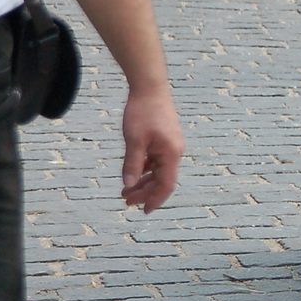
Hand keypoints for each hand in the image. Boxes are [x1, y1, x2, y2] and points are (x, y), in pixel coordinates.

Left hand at [120, 84, 183, 212]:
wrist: (150, 88)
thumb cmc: (143, 113)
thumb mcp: (134, 140)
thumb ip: (132, 164)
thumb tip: (129, 184)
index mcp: (171, 153)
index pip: (167, 184)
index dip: (156, 200)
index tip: (145, 211)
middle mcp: (174, 152)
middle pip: (162, 180)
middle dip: (145, 193)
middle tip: (126, 201)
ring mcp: (169, 145)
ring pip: (158, 171)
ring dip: (144, 182)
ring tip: (126, 191)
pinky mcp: (164, 140)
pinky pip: (156, 161)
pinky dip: (145, 170)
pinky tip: (133, 174)